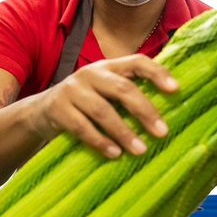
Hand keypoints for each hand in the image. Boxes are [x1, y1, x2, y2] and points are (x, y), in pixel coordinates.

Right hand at [34, 54, 177, 157]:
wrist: (40, 112)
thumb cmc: (84, 104)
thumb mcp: (104, 92)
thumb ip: (128, 95)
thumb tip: (168, 111)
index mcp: (108, 67)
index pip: (137, 62)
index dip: (157, 73)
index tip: (176, 89)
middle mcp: (90, 74)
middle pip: (122, 88)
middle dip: (145, 111)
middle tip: (162, 132)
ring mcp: (72, 90)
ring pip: (103, 111)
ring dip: (123, 132)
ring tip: (140, 150)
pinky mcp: (58, 109)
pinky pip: (82, 127)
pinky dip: (100, 141)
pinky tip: (115, 154)